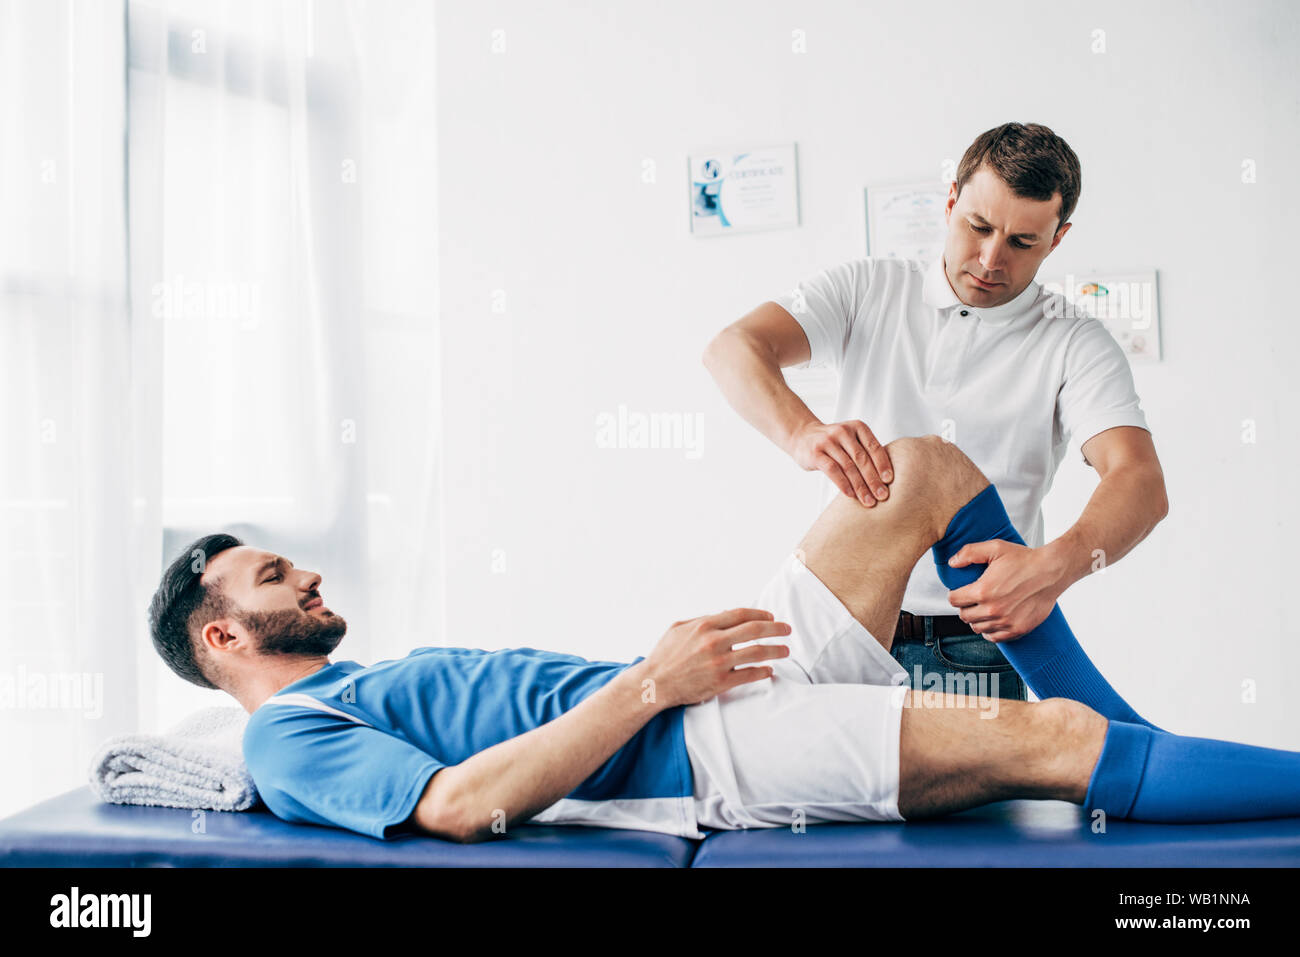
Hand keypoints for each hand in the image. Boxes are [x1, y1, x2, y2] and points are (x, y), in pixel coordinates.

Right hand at [641, 608, 790, 707]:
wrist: (654, 683)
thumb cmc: (665, 654)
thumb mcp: (679, 628)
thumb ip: (702, 620)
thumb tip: (725, 615)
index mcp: (704, 626)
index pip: (740, 615)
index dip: (760, 614)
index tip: (771, 618)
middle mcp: (713, 642)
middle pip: (754, 630)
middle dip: (775, 629)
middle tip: (787, 630)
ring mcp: (718, 663)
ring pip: (756, 653)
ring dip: (775, 650)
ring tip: (785, 650)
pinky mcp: (720, 683)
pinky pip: (749, 675)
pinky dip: (763, 672)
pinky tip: (769, 671)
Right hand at [789, 419, 892, 506]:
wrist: (803, 436)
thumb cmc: (833, 443)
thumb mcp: (851, 440)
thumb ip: (865, 452)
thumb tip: (886, 479)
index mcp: (857, 427)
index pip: (874, 447)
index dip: (883, 464)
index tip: (889, 481)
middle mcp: (843, 432)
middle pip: (862, 459)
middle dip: (873, 479)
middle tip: (882, 496)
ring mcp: (828, 441)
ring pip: (848, 467)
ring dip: (860, 486)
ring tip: (868, 501)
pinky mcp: (816, 453)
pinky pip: (832, 470)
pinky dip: (843, 484)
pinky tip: (851, 495)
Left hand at [945, 540, 1066, 641]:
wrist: (1051, 571)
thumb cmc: (1024, 559)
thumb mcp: (995, 548)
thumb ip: (969, 553)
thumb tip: (952, 563)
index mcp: (983, 591)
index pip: (954, 600)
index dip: (955, 594)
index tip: (960, 591)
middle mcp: (992, 609)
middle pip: (964, 616)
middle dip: (965, 607)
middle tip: (972, 599)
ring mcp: (1006, 622)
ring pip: (977, 628)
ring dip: (977, 619)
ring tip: (983, 608)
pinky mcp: (1018, 629)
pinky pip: (994, 637)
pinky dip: (990, 630)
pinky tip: (993, 620)